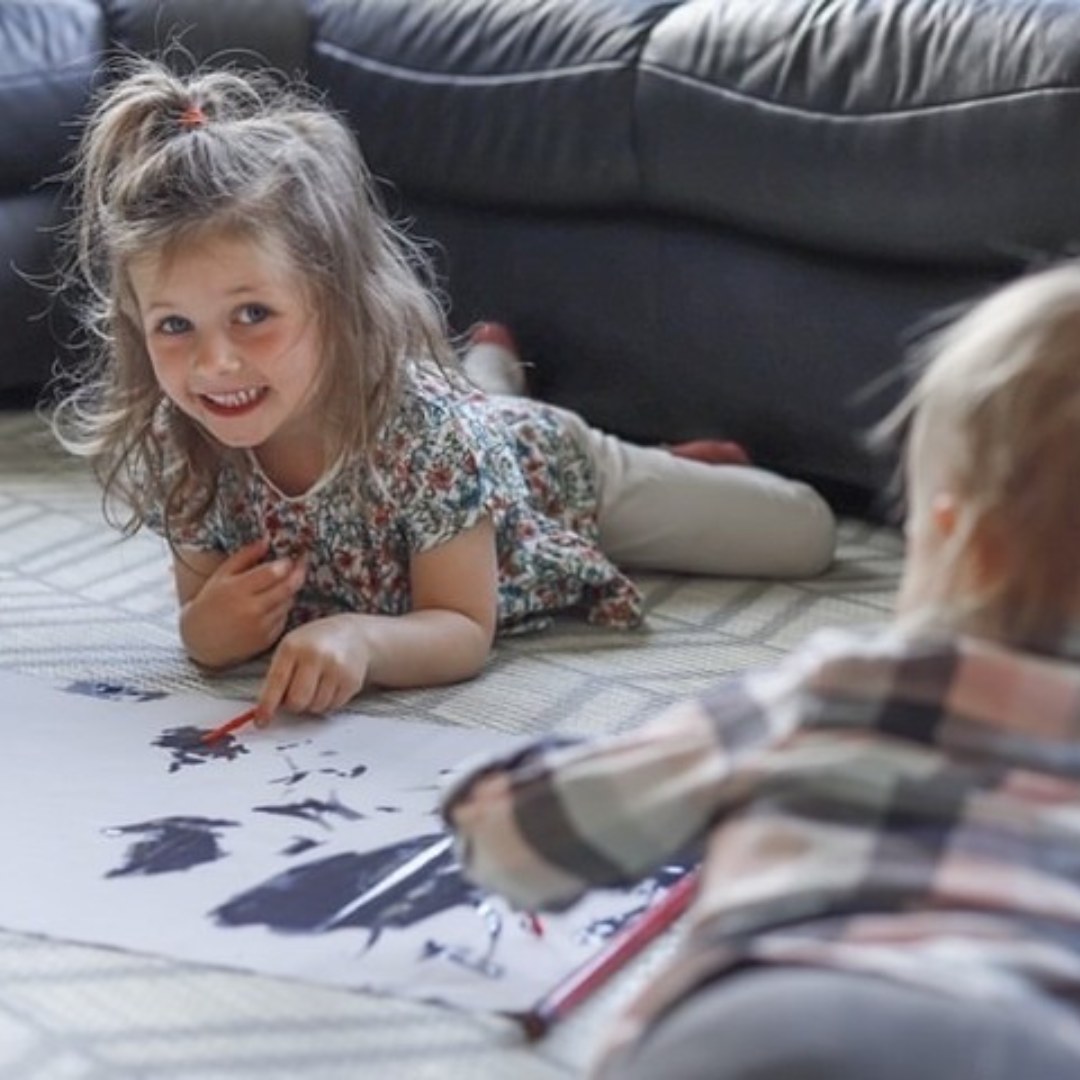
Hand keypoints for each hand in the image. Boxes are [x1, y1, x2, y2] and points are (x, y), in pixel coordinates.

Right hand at [179, 538, 305, 668]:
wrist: (201, 638)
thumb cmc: (211, 601)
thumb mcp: (223, 574)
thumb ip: (246, 555)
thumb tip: (267, 539)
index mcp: (238, 590)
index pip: (274, 572)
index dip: (287, 562)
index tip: (291, 556)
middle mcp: (252, 609)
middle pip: (288, 587)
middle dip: (299, 572)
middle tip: (302, 562)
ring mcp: (261, 627)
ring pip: (288, 602)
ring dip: (289, 591)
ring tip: (279, 584)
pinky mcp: (266, 639)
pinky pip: (284, 618)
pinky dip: (282, 608)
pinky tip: (270, 604)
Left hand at [256, 614, 371, 720]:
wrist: (354, 634)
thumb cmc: (316, 642)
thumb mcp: (292, 647)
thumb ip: (278, 675)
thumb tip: (268, 709)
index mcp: (294, 646)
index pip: (277, 681)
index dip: (267, 705)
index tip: (261, 720)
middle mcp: (316, 656)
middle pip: (297, 701)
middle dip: (293, 705)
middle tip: (295, 695)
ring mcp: (336, 668)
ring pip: (315, 707)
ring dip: (311, 703)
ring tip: (316, 685)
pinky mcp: (352, 681)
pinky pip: (332, 706)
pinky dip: (327, 702)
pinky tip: (329, 685)